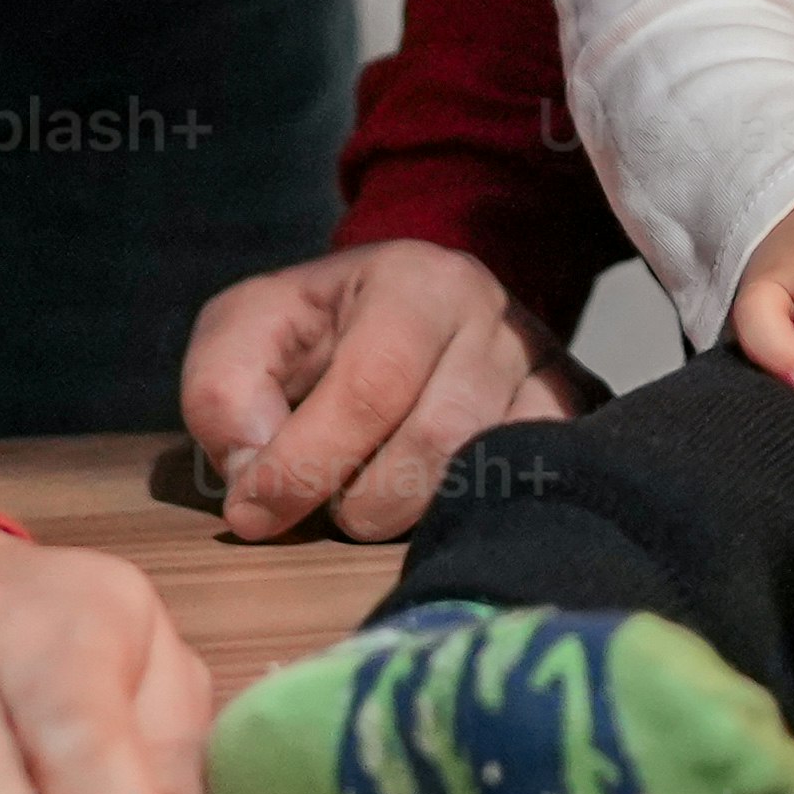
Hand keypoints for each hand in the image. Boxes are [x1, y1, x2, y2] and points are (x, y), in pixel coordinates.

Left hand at [185, 236, 584, 541]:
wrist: (401, 313)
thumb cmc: (314, 332)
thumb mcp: (243, 334)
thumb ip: (223, 391)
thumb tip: (258, 471)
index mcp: (413, 279)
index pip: (370, 387)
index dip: (305, 464)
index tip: (253, 513)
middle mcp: (493, 314)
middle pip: (435, 441)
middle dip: (358, 500)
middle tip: (319, 505)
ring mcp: (542, 365)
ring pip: (484, 474)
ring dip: (406, 515)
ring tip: (365, 500)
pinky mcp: (569, 413)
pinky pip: (534, 486)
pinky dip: (469, 514)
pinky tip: (425, 507)